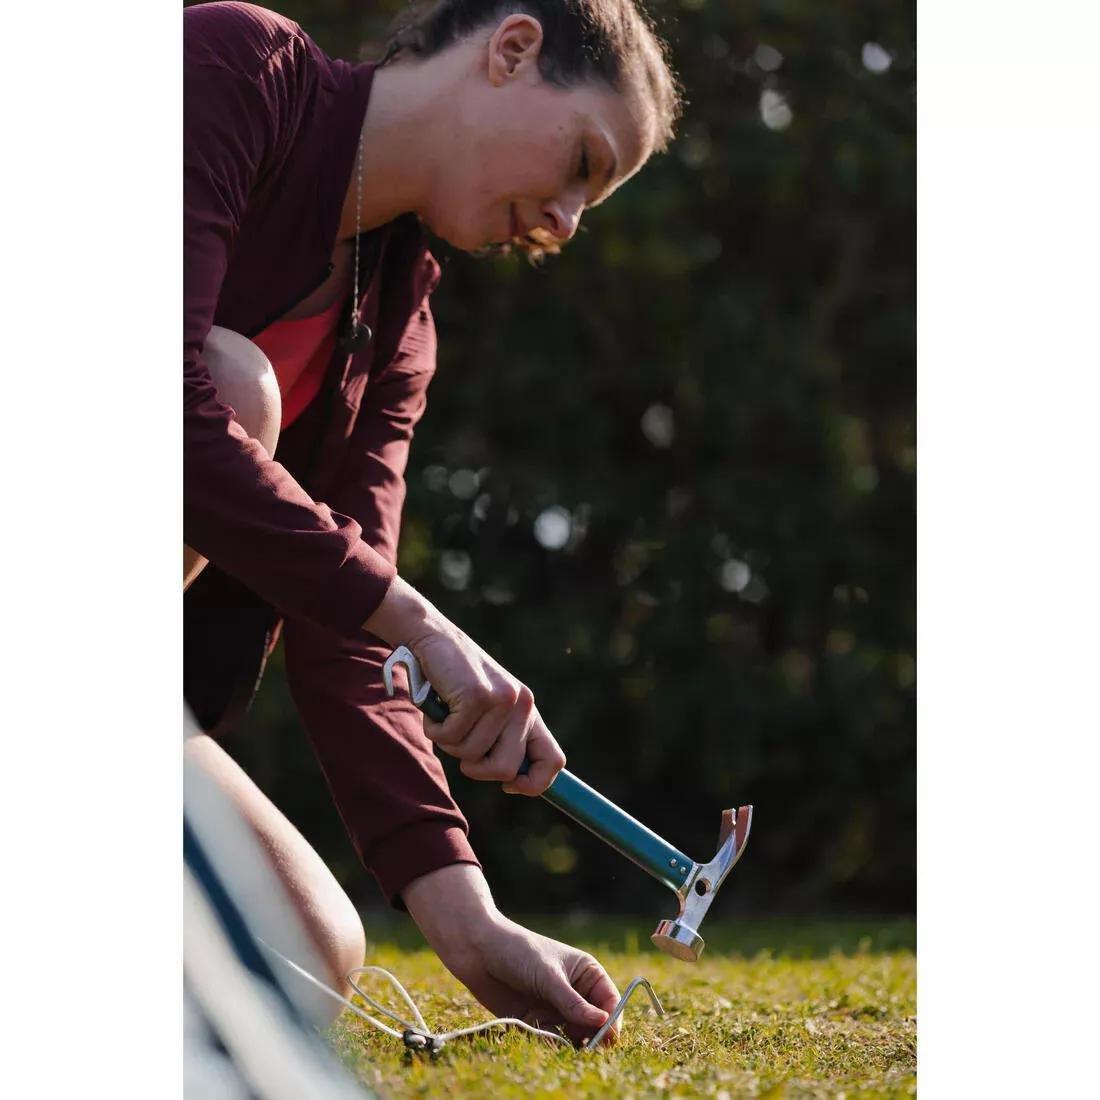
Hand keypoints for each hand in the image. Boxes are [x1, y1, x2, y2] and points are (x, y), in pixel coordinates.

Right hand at [364, 577, 564, 794]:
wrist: (433, 638)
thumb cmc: (454, 682)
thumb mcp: (487, 710)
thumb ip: (502, 738)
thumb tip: (512, 781)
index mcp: (529, 711)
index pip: (554, 761)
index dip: (533, 784)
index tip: (508, 786)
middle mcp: (523, 705)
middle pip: (505, 770)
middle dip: (475, 767)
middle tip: (459, 739)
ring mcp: (502, 700)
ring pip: (471, 756)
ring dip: (449, 742)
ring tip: (446, 713)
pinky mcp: (477, 695)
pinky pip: (451, 738)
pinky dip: (435, 729)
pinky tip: (436, 704)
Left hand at [403, 866, 620, 1046]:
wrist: (477, 951)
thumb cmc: (518, 951)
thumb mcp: (548, 976)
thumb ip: (573, 1004)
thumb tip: (603, 1022)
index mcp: (586, 973)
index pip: (610, 1001)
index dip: (611, 1020)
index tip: (606, 1037)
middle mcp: (575, 992)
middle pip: (594, 1023)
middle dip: (591, 1036)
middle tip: (585, 1046)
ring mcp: (555, 1007)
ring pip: (572, 1035)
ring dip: (568, 1042)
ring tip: (559, 1040)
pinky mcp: (536, 1020)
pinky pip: (549, 1038)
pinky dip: (546, 1041)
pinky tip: (537, 1030)